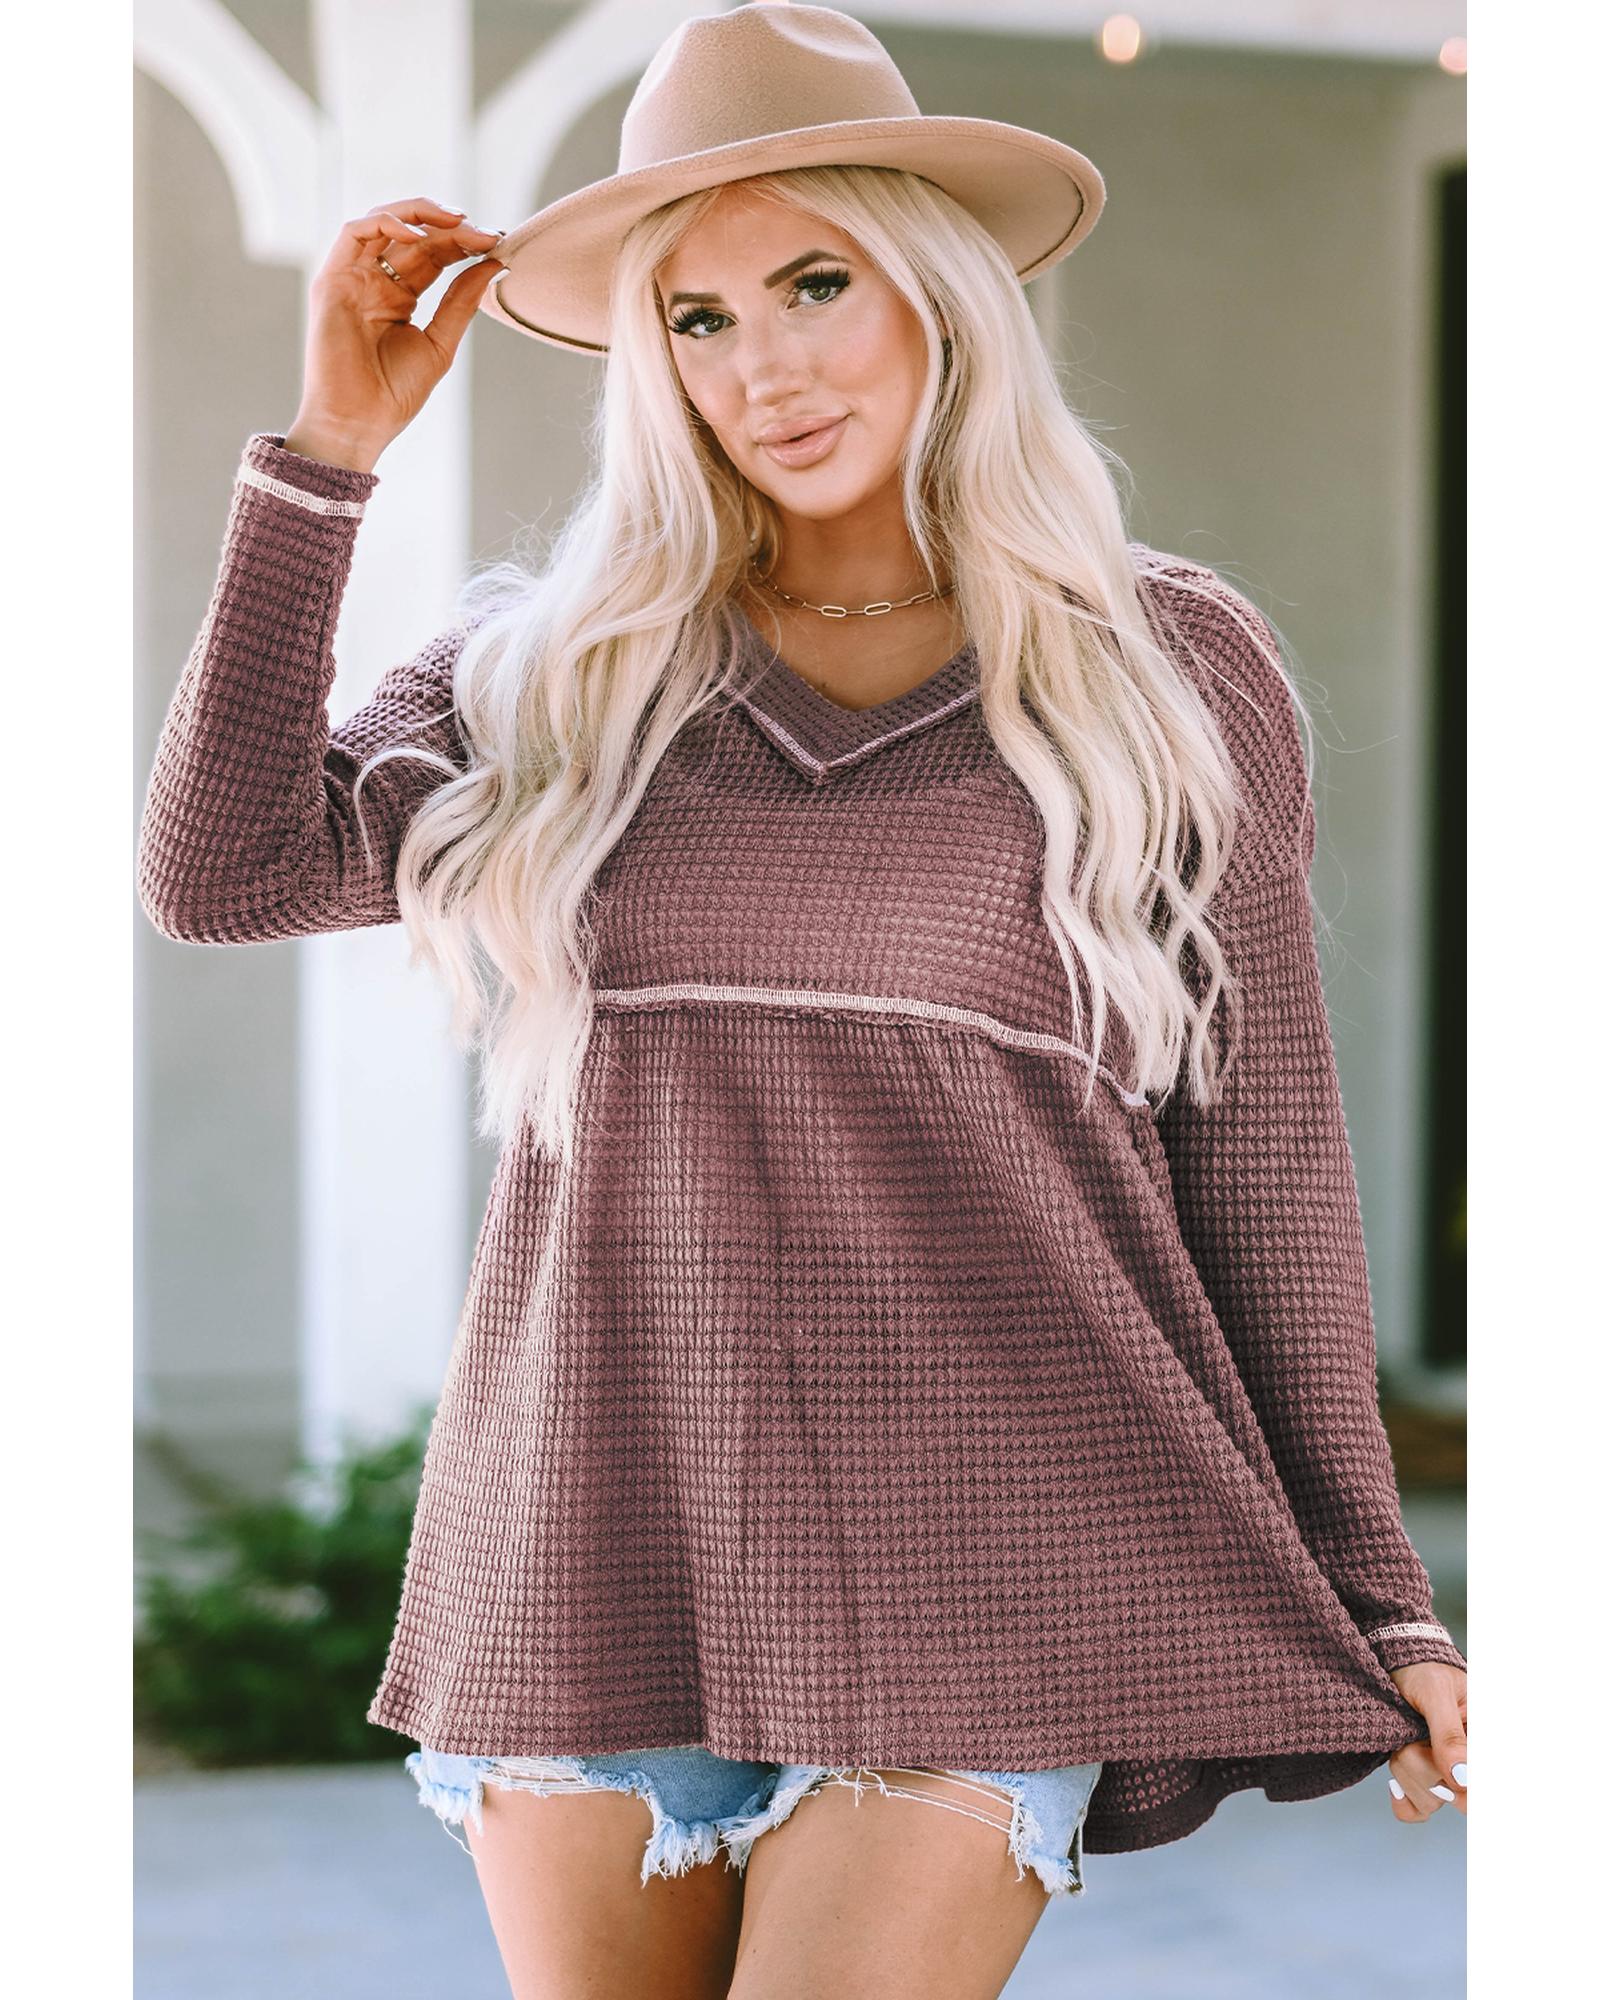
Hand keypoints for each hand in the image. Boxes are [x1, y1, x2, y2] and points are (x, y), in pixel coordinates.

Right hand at [286, 196, 505, 472]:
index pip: (432, 255)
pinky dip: (386, 222)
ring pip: (383, 223)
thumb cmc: (393, 394)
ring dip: (420, 214)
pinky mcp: (332, 279)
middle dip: (451, 229)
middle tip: (485, 233)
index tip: (496, 243)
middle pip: (414, 237)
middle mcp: (374, 281)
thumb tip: (493, 264)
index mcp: (399, 297)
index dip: (463, 243)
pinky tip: (419, 233)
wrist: (358, 423)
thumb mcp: (440, 343)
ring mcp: (352, 278)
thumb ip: (461, 302)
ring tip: (458, 222)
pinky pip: (355, 232)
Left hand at [1385, 1661, 1466, 1820]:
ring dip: (1407, 1770)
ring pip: (1430, 1801)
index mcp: (1484, 1740)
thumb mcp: (1435, 1691)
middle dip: (1424, 1767)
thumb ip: (1448, 1733)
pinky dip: (1402, 1797)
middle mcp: (1472, 1764)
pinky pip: (1417, 1812)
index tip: (1435, 1758)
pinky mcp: (1427, 1783)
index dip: (1463, 1784)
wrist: (1395, 1666)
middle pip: (1456, 1797)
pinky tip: (1396, 1780)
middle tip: (1416, 1737)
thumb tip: (1464, 1778)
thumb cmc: (1421, 1669)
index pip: (1480, 1784)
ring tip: (1406, 1739)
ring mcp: (1450, 1776)